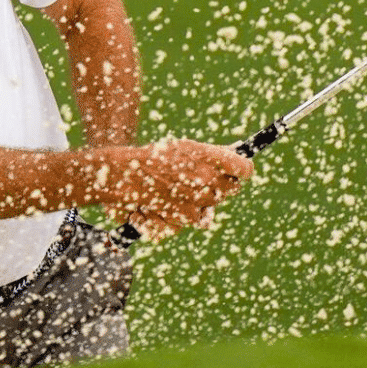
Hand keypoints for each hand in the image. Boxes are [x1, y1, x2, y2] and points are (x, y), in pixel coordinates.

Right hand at [102, 138, 252, 240]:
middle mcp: (206, 180)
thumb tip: (237, 157)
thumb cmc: (153, 157)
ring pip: (212, 207)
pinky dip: (183, 215)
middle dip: (220, 186)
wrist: (122, 174)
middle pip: (231, 190)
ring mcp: (196, 202)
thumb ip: (213, 154)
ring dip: (200, 202)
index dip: (243, 170)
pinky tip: (169, 204)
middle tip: (203, 180)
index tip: (240, 171)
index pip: (244, 169)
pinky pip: (194, 220)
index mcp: (209, 158)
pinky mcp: (183, 218)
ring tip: (180, 192)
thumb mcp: (184, 147)